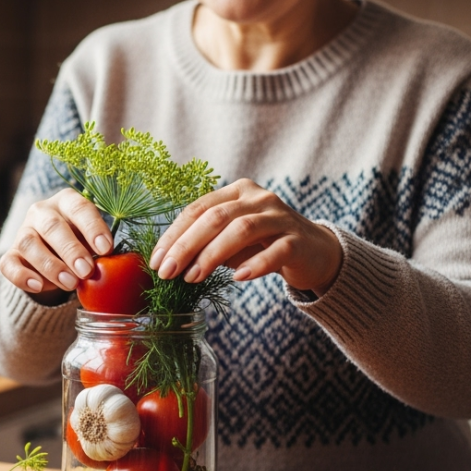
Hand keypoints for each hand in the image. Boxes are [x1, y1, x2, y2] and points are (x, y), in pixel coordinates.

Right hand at [0, 188, 112, 301]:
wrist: (53, 260)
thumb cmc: (80, 245)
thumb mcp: (92, 242)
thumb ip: (99, 251)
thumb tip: (111, 267)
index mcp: (66, 202)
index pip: (79, 208)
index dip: (93, 227)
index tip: (106, 249)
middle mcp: (41, 212)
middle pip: (52, 226)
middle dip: (70, 249)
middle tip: (87, 271)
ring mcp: (22, 233)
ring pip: (29, 244)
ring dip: (50, 265)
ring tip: (70, 284)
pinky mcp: (10, 255)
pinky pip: (9, 264)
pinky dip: (22, 276)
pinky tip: (38, 286)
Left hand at [149, 179, 342, 295]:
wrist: (315, 252)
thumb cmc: (263, 245)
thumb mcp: (230, 240)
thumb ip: (205, 244)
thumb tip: (168, 263)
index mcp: (237, 192)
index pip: (198, 209)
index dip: (174, 235)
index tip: (156, 260)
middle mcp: (259, 198)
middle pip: (216, 217)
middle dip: (186, 245)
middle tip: (167, 272)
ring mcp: (280, 217)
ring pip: (242, 229)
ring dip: (213, 254)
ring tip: (193, 277)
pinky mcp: (299, 240)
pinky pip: (276, 251)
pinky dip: (256, 264)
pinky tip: (239, 278)